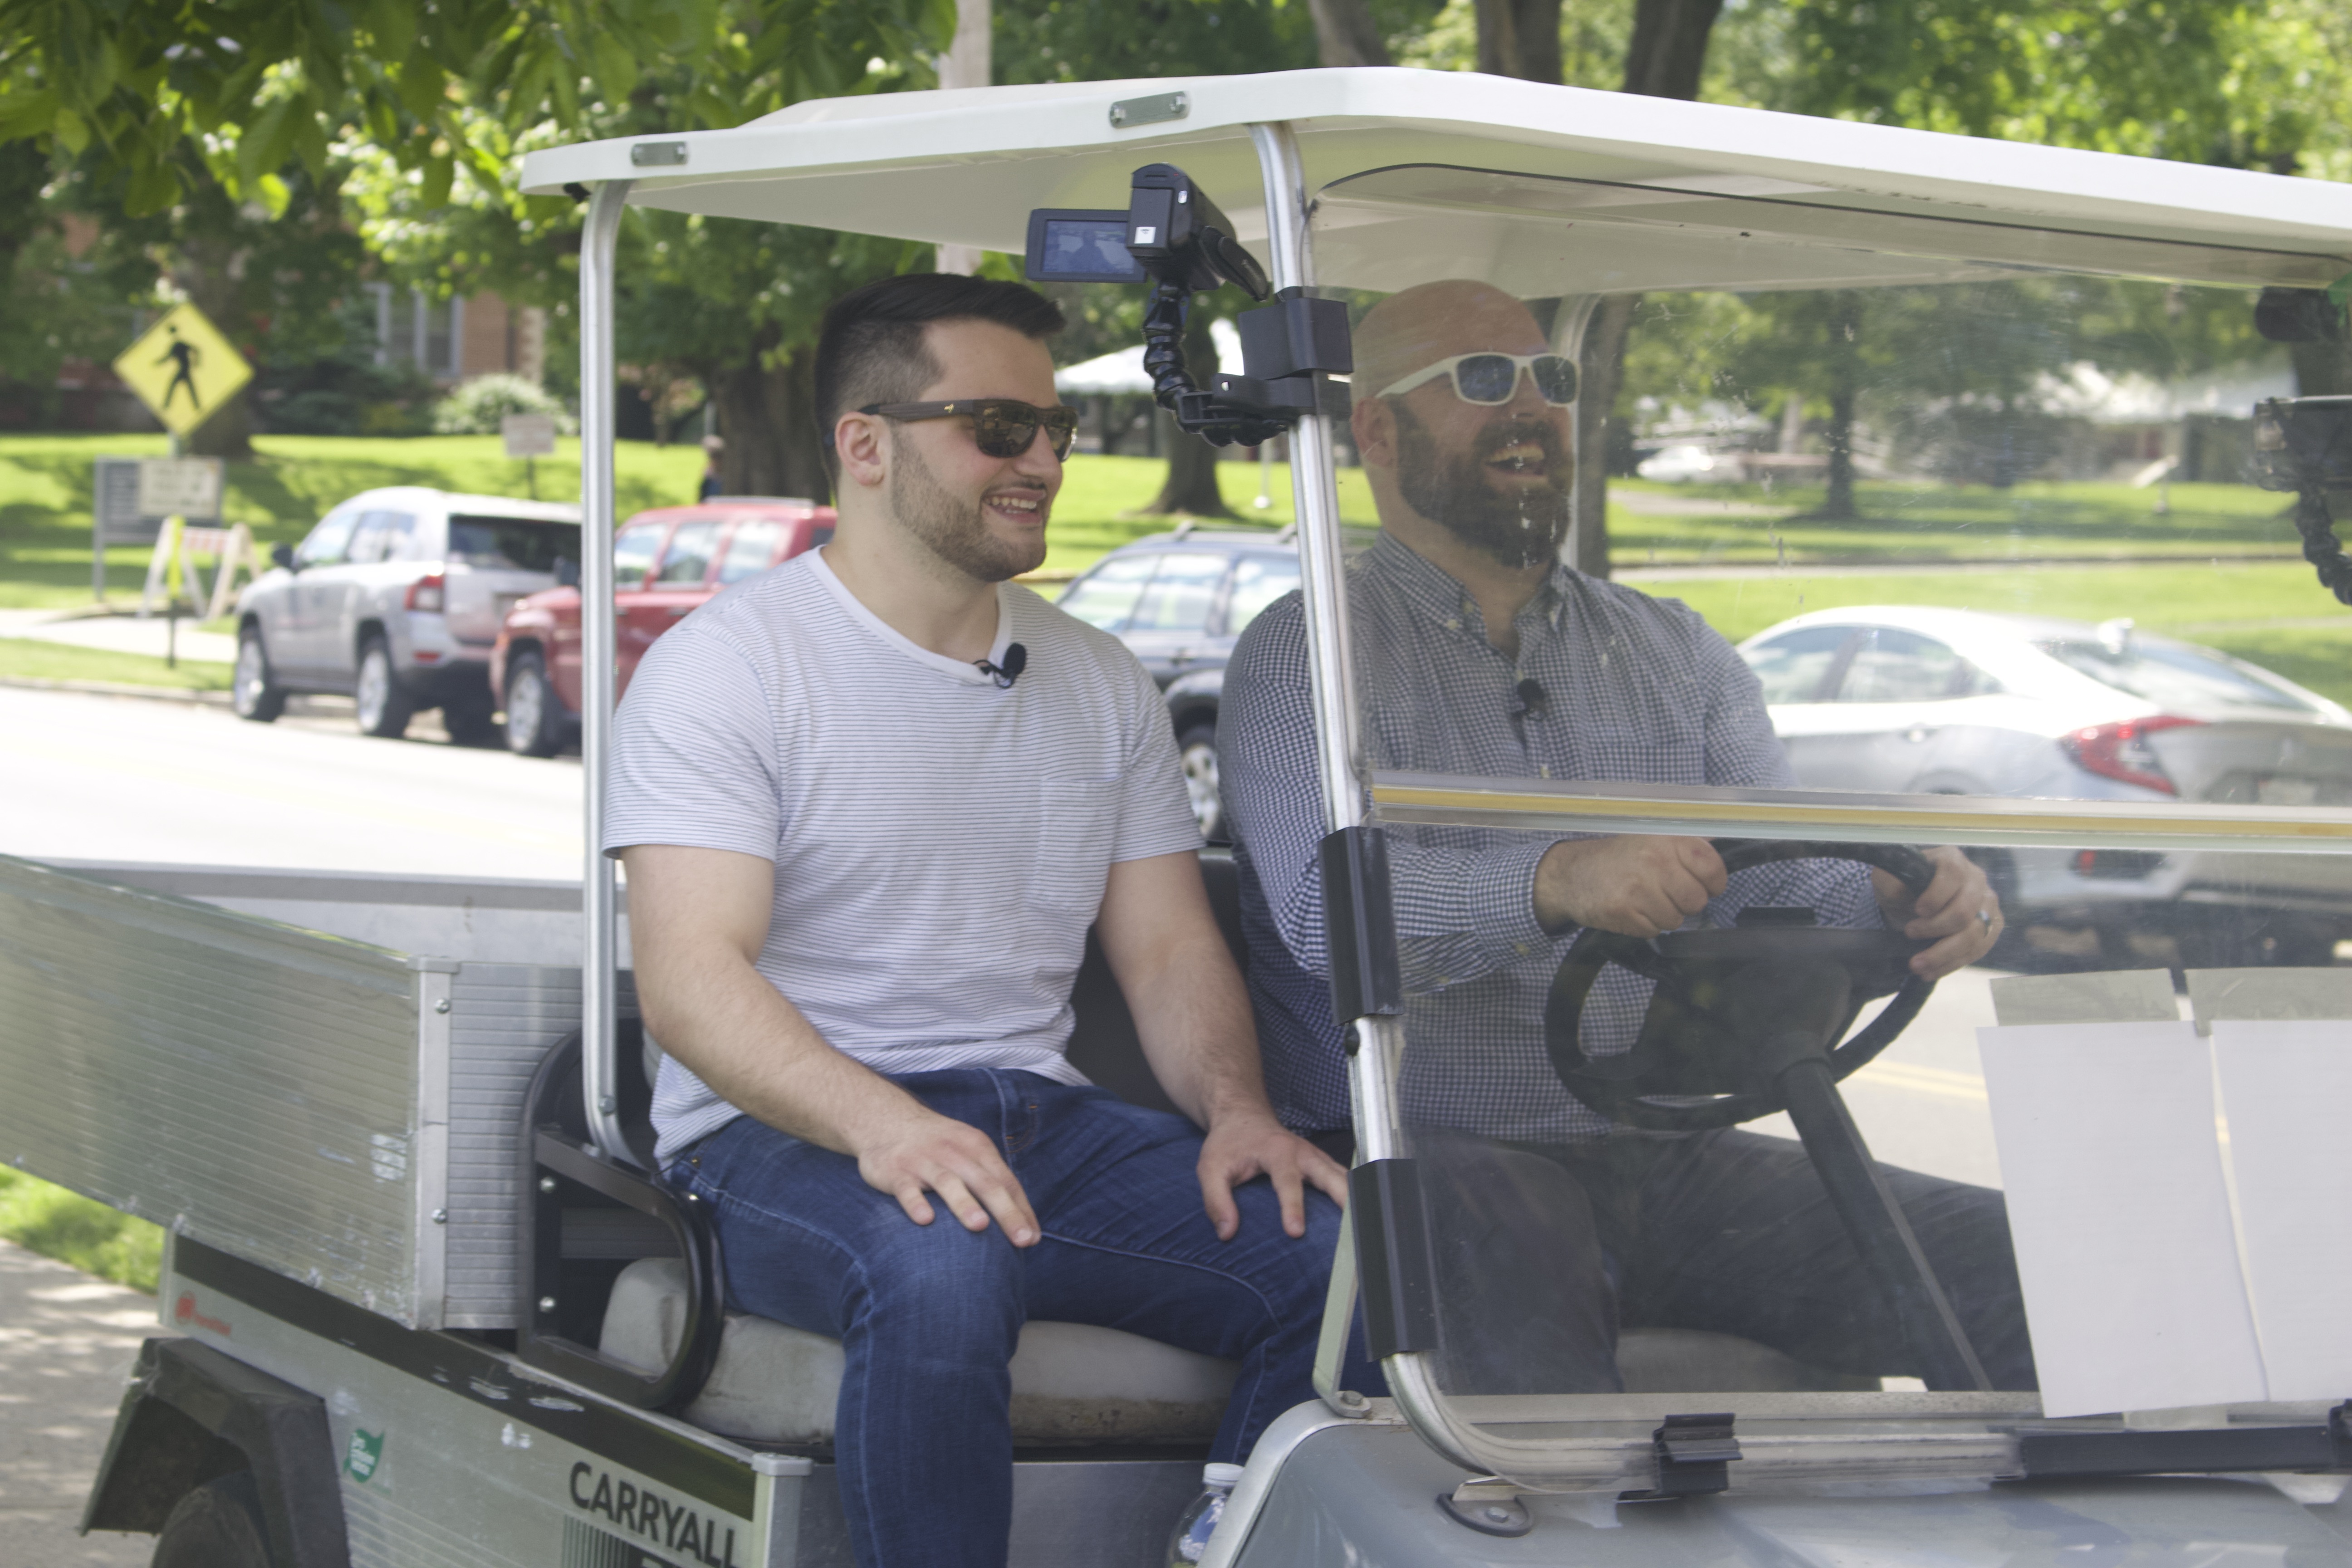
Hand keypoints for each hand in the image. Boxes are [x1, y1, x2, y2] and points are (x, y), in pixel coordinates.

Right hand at [853, 1103, 1039, 1245]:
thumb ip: (991, 1182)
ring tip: (980, 1226)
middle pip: (985, 1183)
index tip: (1032, 1238)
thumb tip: (1021, 1224)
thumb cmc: (937, 1147)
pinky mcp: (896, 1171)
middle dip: (1006, 1212)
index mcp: (977, 1147)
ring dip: (964, 1204)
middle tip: (1022, 1240)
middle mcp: (954, 1153)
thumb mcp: (968, 1153)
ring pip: (948, 1183)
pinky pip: (907, 1188)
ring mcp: (924, 1161)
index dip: (1021, 1209)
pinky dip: (916, 1202)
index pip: (1005, 1181)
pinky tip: (925, 1220)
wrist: (886, 1120)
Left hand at [1197, 1110, 1349, 1240]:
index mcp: (1277, 1151)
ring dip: (1356, 1198)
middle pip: (1332, 1175)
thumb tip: (1227, 1233)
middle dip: (1344, 1199)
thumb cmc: (1228, 1143)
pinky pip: (1343, 1180)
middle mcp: (1303, 1152)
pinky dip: (1354, 1195)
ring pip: (1344, 1177)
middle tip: (1355, 1226)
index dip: (1293, 1207)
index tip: (1296, 1232)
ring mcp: (1316, 1157)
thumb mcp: (1210, 1168)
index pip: (1288, 1181)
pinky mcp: (1321, 1165)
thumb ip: (1215, 1200)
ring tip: (1365, 1228)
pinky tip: (1360, 1218)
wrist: (1244, 1116)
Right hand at [1534, 835, 1727, 937]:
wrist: (1572, 874)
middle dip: (1684, 903)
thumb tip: (1720, 843)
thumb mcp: (1651, 838)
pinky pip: (1653, 931)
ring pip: (1675, 920)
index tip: (1704, 884)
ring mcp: (1638, 888)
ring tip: (1644, 900)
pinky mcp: (1623, 912)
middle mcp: (1654, 861)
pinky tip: (1631, 909)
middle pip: (1696, 901)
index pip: (1712, 867)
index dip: (1713, 882)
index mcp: (1666, 841)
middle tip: (1665, 892)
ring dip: (1663, 915)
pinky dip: (1644, 925)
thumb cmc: (1617, 858)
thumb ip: (1686, 842)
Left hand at [1871, 846, 2001, 979]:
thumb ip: (1891, 882)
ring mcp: (1987, 903)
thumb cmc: (1900, 889)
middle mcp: (1975, 878)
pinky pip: (1979, 949)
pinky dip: (1953, 963)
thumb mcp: (1887, 881)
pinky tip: (1931, 970)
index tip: (1917, 911)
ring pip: (1974, 934)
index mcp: (1951, 859)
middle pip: (1965, 909)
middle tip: (1909, 934)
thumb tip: (1902, 894)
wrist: (1910, 907)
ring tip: (1917, 965)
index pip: (1952, 873)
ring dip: (1943, 954)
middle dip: (1935, 929)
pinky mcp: (1991, 926)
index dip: (1936, 894)